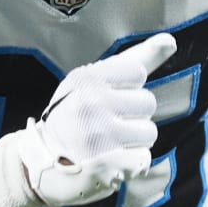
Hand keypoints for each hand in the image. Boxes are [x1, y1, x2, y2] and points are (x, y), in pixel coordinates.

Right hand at [0, 33, 175, 206]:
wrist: (37, 164)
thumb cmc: (72, 117)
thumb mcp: (90, 82)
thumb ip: (133, 60)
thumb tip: (170, 40)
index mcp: (86, 79)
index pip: (138, 72)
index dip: (128, 88)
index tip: (107, 99)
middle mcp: (92, 104)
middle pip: (147, 102)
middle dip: (133, 115)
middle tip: (105, 126)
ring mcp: (100, 136)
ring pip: (149, 132)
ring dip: (134, 141)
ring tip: (108, 144)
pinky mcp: (108, 166)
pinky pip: (144, 159)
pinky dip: (132, 163)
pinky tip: (111, 162)